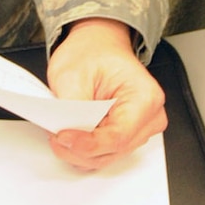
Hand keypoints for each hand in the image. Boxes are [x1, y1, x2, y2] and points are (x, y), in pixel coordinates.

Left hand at [47, 18, 165, 172]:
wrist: (99, 47)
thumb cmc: (94, 54)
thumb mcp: (73, 73)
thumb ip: (72, 106)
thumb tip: (68, 131)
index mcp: (145, 97)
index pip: (118, 136)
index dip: (87, 143)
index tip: (62, 137)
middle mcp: (149, 118)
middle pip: (113, 150)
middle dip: (79, 148)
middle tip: (55, 134)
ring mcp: (140, 130)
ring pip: (107, 157)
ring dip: (80, 151)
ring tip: (60, 133)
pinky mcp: (127, 137)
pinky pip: (105, 154)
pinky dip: (84, 150)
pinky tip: (72, 136)